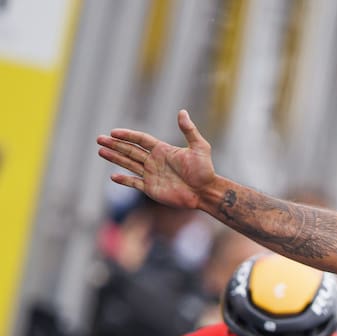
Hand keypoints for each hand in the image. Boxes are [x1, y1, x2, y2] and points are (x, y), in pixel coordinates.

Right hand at [97, 110, 215, 208]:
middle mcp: (154, 161)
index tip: (114, 132)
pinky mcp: (152, 189)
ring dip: (115, 158)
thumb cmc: (205, 169)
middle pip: (130, 150)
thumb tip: (182, 112)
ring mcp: (152, 175)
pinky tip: (113, 176)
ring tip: (100, 151)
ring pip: (129, 164)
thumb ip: (189, 130)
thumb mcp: (199, 147)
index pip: (140, 140)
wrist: (206, 191)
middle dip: (115, 144)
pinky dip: (124, 180)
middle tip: (99, 139)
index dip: (128, 135)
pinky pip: (134, 183)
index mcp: (163, 150)